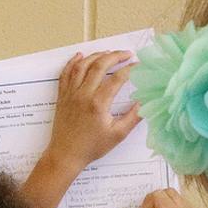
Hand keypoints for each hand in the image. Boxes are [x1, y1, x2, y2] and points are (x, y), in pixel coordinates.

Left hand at [45, 51, 140, 173]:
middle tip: (126, 54)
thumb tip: (145, 102)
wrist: (66, 155)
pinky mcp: (62, 96)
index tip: (138, 66)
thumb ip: (133, 117)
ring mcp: (71, 94)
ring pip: (82, 66)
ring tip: (108, 53)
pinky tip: (80, 56)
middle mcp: (83, 94)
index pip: (117, 78)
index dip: (130, 69)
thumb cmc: (91, 147)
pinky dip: (72, 63)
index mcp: (98, 103)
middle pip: (99, 66)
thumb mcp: (117, 135)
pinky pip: (65, 74)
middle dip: (115, 56)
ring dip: (96, 56)